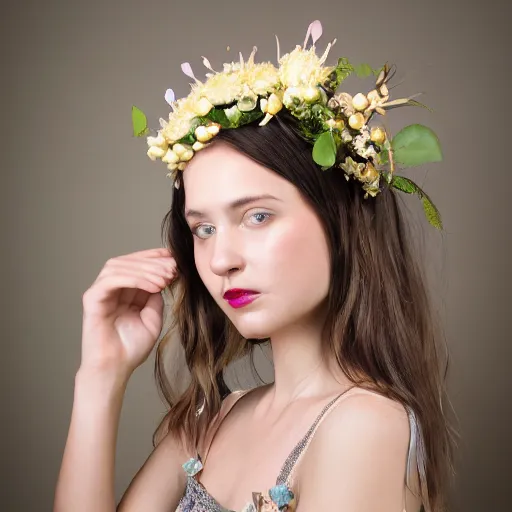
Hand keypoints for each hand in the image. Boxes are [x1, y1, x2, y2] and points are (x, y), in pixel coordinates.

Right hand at [80, 247, 176, 378]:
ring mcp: (100, 291)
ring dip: (146, 269)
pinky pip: (112, 279)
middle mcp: (112, 287)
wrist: (115, 368)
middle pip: (130, 260)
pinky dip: (135, 278)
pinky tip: (153, 287)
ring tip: (165, 279)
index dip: (156, 257)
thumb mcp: (153, 318)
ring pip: (120, 265)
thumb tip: (164, 278)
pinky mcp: (92, 298)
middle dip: (154, 262)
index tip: (175, 258)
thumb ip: (156, 297)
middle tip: (173, 269)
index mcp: (125, 290)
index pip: (138, 263)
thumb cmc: (131, 347)